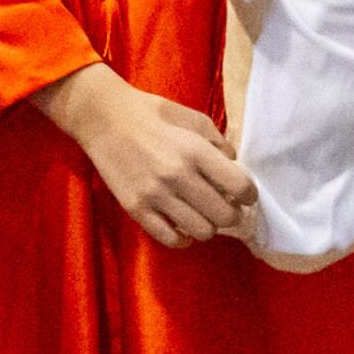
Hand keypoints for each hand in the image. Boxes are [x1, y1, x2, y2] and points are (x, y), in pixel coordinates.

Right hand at [34, 64, 254, 247]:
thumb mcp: (194, 119)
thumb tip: (235, 167)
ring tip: (203, 214)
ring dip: (209, 226)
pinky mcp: (136, 209)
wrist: (104, 119)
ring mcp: (156, 196)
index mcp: (196, 151)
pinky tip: (183, 226)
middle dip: (232, 214)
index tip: (245, 195)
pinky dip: (183, 238)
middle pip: (225, 216)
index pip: (240, 187)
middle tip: (226, 206)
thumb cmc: (153, 114)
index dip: (249, 195)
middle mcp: (178, 176)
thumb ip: (219, 144)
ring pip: (202, 232)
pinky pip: (170, 239)